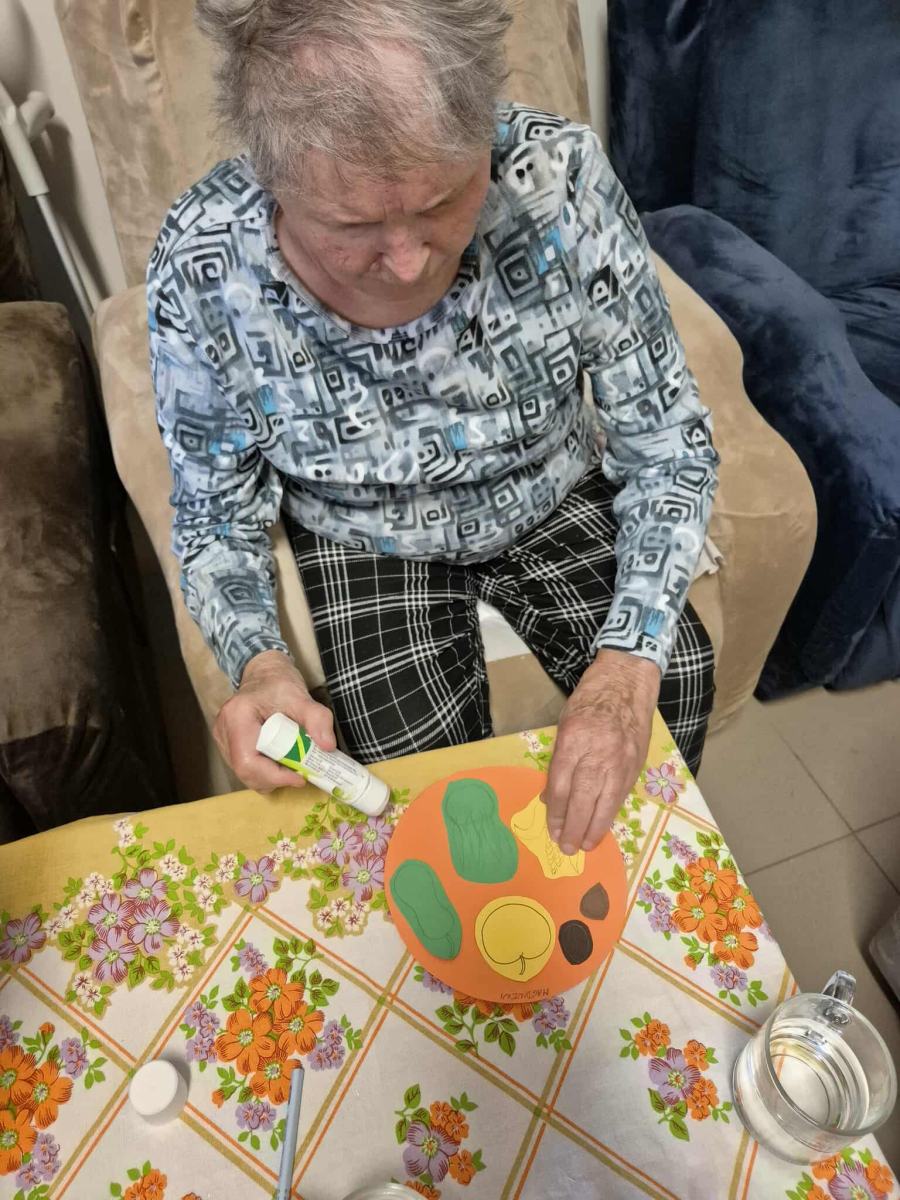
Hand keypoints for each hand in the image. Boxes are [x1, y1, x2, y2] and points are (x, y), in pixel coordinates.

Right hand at [214, 650, 336, 791]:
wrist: (265, 672)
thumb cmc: (280, 683)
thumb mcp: (303, 698)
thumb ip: (318, 720)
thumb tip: (328, 747)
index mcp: (237, 717)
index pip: (248, 761)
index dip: (274, 776)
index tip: (300, 777)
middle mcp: (223, 730)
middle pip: (245, 772)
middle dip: (275, 779)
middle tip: (299, 773)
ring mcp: (222, 739)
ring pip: (244, 774)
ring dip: (270, 778)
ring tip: (292, 766)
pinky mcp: (227, 744)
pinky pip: (245, 767)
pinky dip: (264, 772)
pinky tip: (280, 761)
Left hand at [544, 649, 659, 853]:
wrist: (626, 683)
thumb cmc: (590, 700)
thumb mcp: (565, 724)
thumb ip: (560, 760)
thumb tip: (553, 796)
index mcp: (574, 739)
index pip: (562, 785)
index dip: (556, 812)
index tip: (552, 828)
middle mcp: (598, 753)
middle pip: (583, 799)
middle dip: (573, 827)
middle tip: (566, 848)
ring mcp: (621, 760)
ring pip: (606, 803)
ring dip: (595, 829)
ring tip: (585, 846)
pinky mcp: (636, 764)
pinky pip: (621, 796)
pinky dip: (611, 814)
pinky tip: (603, 826)